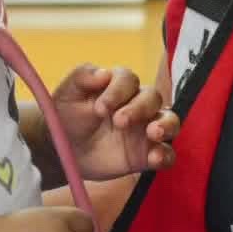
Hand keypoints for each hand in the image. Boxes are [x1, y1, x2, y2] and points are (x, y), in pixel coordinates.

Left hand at [51, 64, 179, 180]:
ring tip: (153, 133)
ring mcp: (145, 130)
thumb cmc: (66, 116)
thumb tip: (103, 73)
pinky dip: (165, 155)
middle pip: (153, 97)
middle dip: (139, 107)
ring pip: (169, 121)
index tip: (100, 108)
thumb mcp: (67, 94)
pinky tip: (154, 158)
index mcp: (118, 86)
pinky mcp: (146, 155)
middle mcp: (137, 105)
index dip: (117, 91)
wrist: (63, 150)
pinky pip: (167, 154)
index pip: (128, 79)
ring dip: (166, 125)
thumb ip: (82, 77)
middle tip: (119, 122)